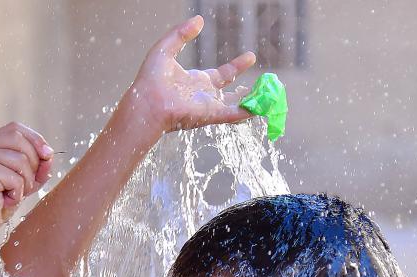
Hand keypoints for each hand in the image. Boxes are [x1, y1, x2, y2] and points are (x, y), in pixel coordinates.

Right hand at [0, 122, 53, 237]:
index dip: (35, 139)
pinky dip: (17, 192)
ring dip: (25, 182)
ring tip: (12, 195)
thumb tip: (49, 153)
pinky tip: (4, 201)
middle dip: (33, 162)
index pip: (15, 129)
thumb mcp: (20, 180)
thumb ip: (35, 166)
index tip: (48, 155)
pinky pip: (15, 177)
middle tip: (26, 185)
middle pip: (19, 139)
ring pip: (20, 160)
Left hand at [123, 16, 256, 137]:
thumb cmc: (151, 79)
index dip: (236, 66)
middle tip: (266, 79)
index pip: (221, 74)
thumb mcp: (165, 48)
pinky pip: (232, 115)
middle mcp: (203, 96)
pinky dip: (246, 113)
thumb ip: (182, 34)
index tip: (251, 56)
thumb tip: (199, 20)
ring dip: (252, 100)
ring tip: (269, 95)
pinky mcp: (210, 115)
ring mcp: (208, 107)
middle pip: (230, 91)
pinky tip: (261, 110)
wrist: (146, 102)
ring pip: (235, 105)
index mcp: (195, 82)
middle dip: (247, 85)